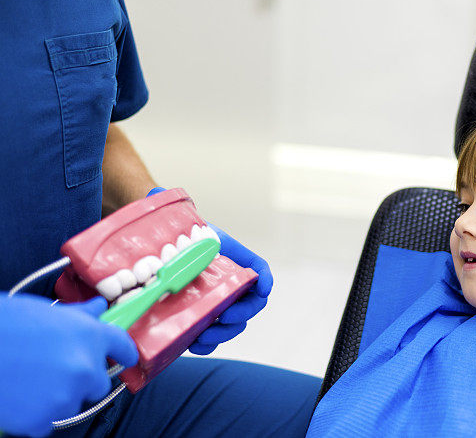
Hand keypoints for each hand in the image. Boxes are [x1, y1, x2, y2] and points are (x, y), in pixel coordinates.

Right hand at [0, 293, 137, 436]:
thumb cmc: (8, 324)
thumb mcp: (49, 313)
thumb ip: (78, 316)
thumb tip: (98, 308)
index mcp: (91, 336)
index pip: (122, 346)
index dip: (124, 353)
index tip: (126, 358)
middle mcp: (86, 367)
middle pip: (98, 383)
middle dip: (81, 380)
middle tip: (53, 371)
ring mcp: (67, 396)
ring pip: (71, 404)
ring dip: (56, 398)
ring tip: (29, 381)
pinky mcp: (44, 420)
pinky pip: (46, 423)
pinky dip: (34, 416)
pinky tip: (19, 397)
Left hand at [146, 188, 272, 354]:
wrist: (146, 250)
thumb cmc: (164, 233)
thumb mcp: (169, 215)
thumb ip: (165, 201)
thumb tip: (154, 193)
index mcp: (229, 257)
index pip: (258, 268)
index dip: (265, 279)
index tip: (262, 289)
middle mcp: (226, 281)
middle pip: (249, 304)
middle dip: (241, 315)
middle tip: (223, 320)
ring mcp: (213, 302)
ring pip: (233, 324)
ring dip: (225, 334)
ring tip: (205, 338)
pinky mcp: (196, 318)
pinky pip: (212, 337)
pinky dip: (207, 344)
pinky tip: (194, 345)